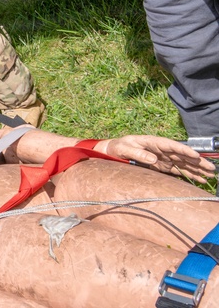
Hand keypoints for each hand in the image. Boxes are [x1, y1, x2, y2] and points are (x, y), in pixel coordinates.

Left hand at [101, 136, 215, 183]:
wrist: (113, 151)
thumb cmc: (118, 147)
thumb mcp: (124, 148)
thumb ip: (137, 153)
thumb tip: (153, 159)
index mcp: (153, 142)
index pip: (171, 145)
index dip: (184, 150)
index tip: (195, 155)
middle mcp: (161, 150)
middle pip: (182, 155)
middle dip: (197, 161)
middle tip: (211, 167)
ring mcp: (164, 158)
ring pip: (184, 163)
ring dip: (197, 168)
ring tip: (210, 174)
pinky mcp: (163, 166)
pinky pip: (178, 170)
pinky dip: (190, 174)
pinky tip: (200, 179)